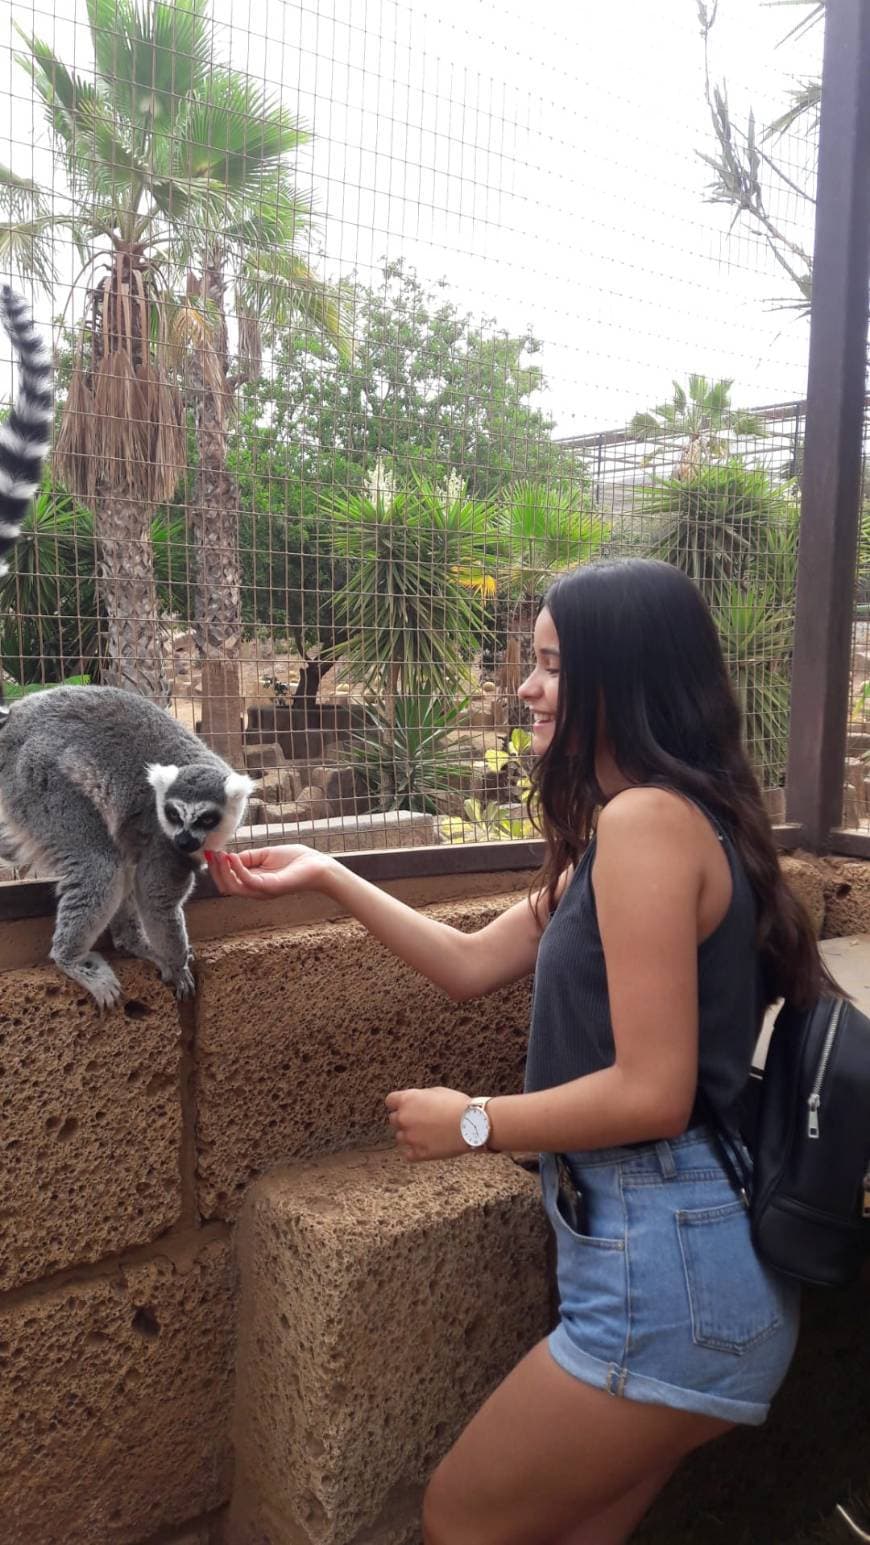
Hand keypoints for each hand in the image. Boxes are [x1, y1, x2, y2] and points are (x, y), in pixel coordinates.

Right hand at [205, 844, 337, 898]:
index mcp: (253, 883)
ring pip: (232, 887)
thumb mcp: (265, 855)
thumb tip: (228, 857)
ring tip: (218, 855)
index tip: (210, 852)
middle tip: (210, 854)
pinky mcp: (270, 887)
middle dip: (215, 870)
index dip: (217, 868)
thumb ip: (247, 857)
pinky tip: (232, 857)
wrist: (317, 865)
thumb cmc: (295, 859)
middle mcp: (255, 890)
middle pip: (226, 887)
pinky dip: (237, 868)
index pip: (228, 881)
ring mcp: (262, 891)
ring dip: (222, 870)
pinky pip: (247, 880)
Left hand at [385, 1086, 471, 1161]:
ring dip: (410, 1136)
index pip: (390, 1101)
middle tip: (421, 1121)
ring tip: (428, 1134)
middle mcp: (404, 1118)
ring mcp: (410, 1137)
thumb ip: (419, 1098)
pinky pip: (408, 1154)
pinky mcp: (418, 1153)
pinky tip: (427, 1145)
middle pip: (394, 1120)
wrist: (472, 1125)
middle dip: (405, 1120)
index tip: (404, 1107)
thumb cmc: (458, 1106)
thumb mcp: (436, 1092)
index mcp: (407, 1100)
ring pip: (400, 1138)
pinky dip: (415, 1151)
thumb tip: (414, 1103)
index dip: (398, 1104)